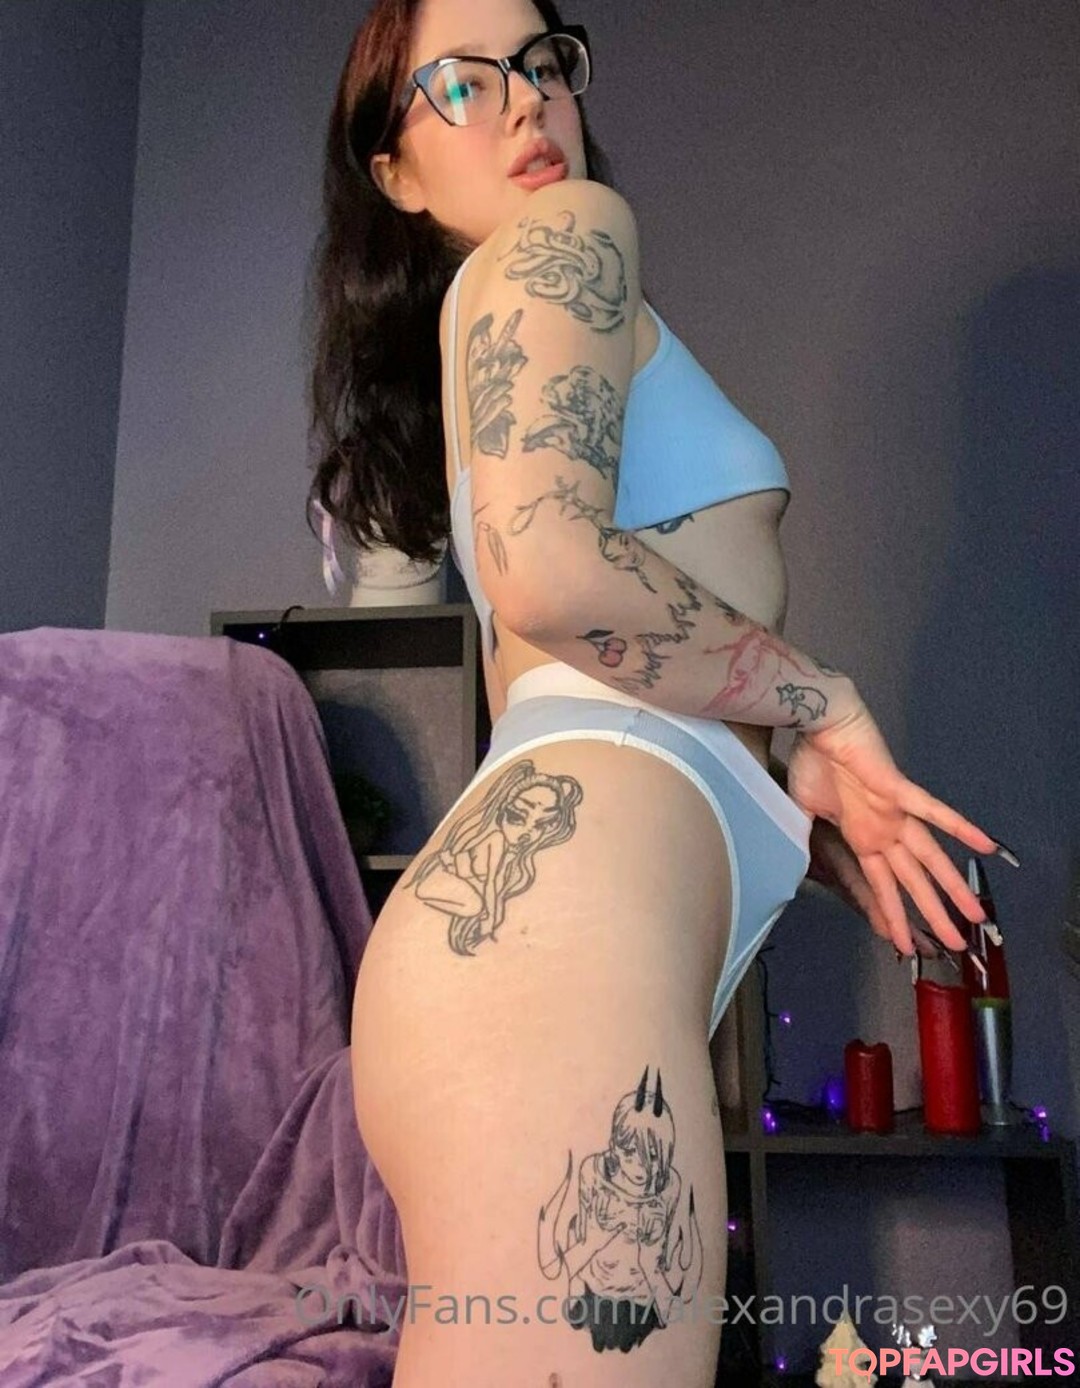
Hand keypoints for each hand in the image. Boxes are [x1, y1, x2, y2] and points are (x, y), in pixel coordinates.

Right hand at [786, 699, 998, 954]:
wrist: (818, 726)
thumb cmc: (812, 765)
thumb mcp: (799, 814)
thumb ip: (803, 842)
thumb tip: (793, 870)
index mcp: (863, 839)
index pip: (882, 888)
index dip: (892, 916)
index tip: (902, 945)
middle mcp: (884, 832)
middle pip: (913, 882)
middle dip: (933, 915)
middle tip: (955, 945)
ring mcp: (896, 814)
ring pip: (930, 858)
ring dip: (951, 888)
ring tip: (974, 915)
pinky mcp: (899, 791)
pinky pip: (933, 812)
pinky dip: (958, 828)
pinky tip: (985, 846)